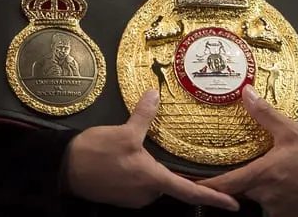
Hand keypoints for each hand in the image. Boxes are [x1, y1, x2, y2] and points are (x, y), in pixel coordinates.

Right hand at [63, 90, 239, 210]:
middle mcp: (147, 193)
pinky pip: (141, 182)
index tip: (234, 204)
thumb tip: (155, 94)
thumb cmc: (95, 153)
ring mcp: (134, 196)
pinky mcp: (122, 194)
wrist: (64, 169)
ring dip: (159, 170)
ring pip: (156, 182)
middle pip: (173, 184)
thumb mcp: (123, 132)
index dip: (214, 199)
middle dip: (183, 175)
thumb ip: (143, 116)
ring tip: (158, 152)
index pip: (190, 192)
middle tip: (197, 161)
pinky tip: (139, 157)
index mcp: (152, 179)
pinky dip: (145, 171)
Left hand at [199, 85, 297, 216]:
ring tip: (273, 176)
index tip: (189, 184)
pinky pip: (271, 208)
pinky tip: (283, 186)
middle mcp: (267, 195)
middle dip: (236, 183)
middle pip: (239, 192)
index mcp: (264, 173)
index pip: (226, 184)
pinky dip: (271, 198)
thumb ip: (264, 114)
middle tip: (237, 170)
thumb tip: (246, 92)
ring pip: (256, 200)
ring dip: (256, 190)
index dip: (207, 186)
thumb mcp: (291, 130)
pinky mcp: (289, 216)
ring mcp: (277, 208)